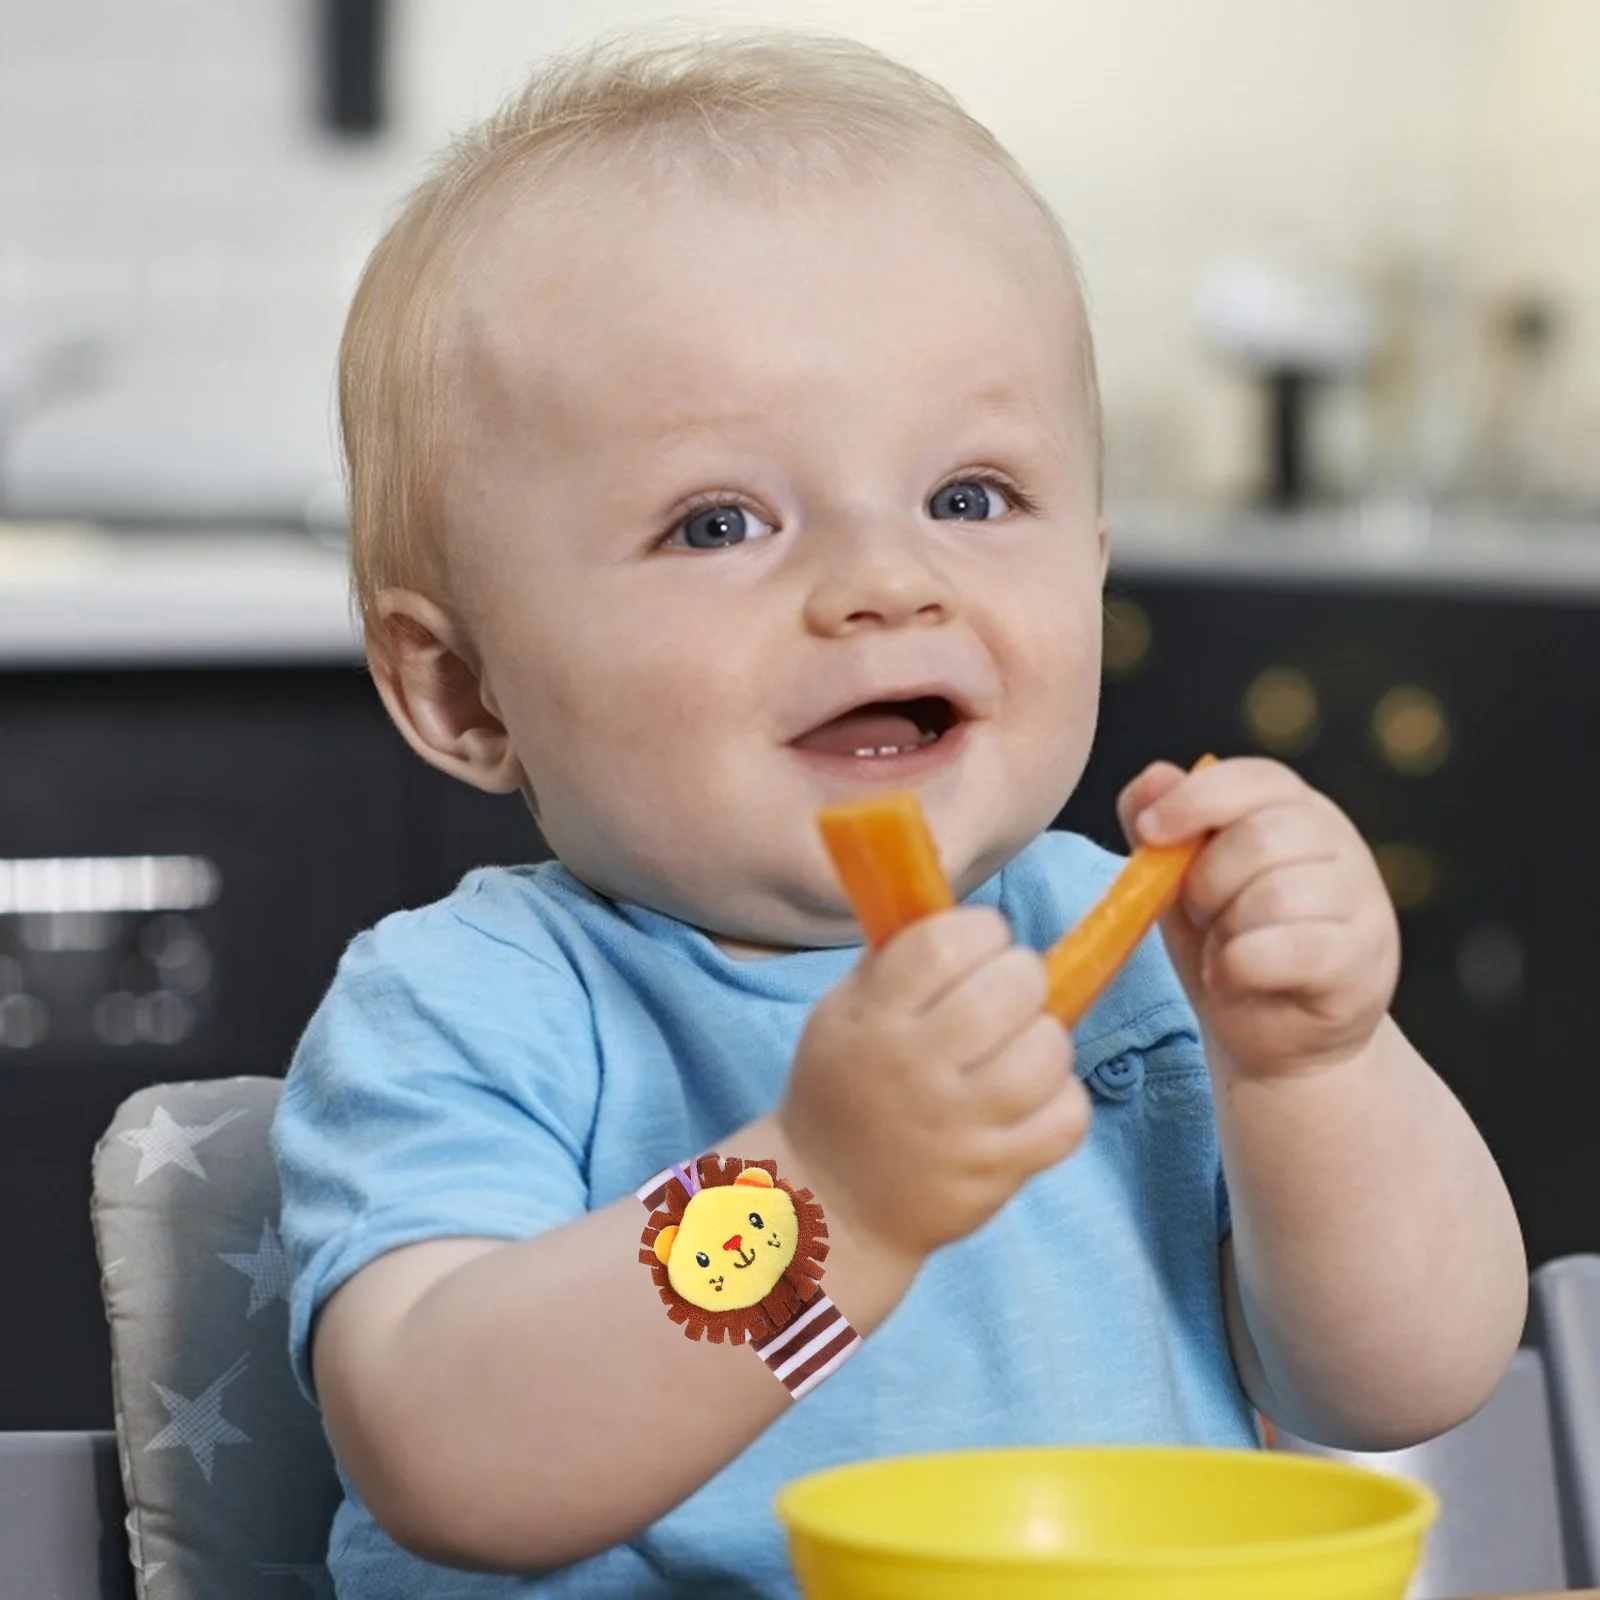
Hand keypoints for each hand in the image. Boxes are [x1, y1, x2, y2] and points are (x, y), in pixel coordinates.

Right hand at [778, 907, 1089, 1264]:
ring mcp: (956, 1127)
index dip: (982, 929)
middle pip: (1011, 988)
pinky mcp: (993, 1173)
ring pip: (1048, 1051)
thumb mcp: (845, 1011)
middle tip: (1008, 991)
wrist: (830, 1202)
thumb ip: (897, 958)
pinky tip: (1033, 1097)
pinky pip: (1067, 1118)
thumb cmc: (846, 1087)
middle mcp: (912, 1069)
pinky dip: (1062, 1100)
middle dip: (1022, 976)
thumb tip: (952, 895)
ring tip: (1022, 1044)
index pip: (946, 943)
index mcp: (870, 1017)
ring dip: (1046, 1037)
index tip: (982, 940)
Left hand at [1119, 757, 1398, 1078]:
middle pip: (1261, 837)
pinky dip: (1241, 966)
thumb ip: (1162, 826)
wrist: (1273, 1033)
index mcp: (1295, 809)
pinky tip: (1230, 977)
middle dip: (1205, 882)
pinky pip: (1291, 950)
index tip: (1148, 832)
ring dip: (1225, 930)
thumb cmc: (1227, 942)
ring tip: (1222, 949)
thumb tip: (1152, 777)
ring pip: (1277, 895)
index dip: (1196, 799)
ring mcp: (1361, 902)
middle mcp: (1339, 844)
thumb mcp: (1181, 880)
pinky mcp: (1363, 962)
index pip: (1255, 778)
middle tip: (1200, 915)